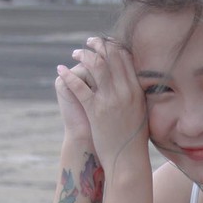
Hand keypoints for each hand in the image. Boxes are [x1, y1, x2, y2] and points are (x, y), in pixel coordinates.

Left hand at [56, 38, 149, 173]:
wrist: (127, 159)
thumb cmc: (134, 139)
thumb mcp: (141, 111)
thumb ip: (136, 93)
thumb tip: (131, 78)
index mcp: (137, 91)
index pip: (125, 57)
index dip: (112, 46)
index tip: (104, 43)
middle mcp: (125, 92)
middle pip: (110, 56)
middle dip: (97, 45)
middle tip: (88, 43)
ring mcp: (110, 101)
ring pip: (95, 66)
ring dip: (83, 56)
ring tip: (74, 54)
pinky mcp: (96, 111)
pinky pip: (80, 87)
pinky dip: (68, 75)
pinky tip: (61, 70)